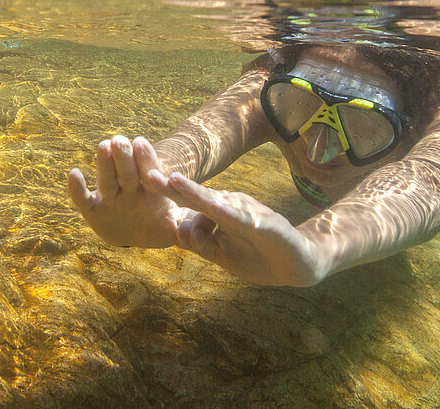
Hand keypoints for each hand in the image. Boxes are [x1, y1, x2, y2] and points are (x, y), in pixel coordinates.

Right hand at [67, 135, 190, 248]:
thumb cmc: (158, 225)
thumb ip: (184, 226)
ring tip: (102, 147)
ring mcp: (110, 197)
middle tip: (120, 140)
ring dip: (104, 164)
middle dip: (124, 157)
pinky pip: (83, 199)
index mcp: (149, 188)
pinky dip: (77, 188)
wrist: (136, 233)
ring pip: (107, 180)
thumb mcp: (173, 227)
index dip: (144, 159)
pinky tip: (73, 173)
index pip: (148, 171)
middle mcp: (128, 188)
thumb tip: (199, 228)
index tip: (141, 142)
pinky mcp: (94, 209)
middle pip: (126, 171)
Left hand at [144, 171, 326, 286]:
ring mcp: (249, 213)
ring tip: (174, 182)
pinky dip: (229, 213)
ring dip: (196, 192)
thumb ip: (198, 243)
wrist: (298, 264)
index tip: (141, 182)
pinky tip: (216, 207)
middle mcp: (232, 207)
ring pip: (218, 203)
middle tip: (148, 174)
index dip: (167, 192)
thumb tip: (175, 229)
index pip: (189, 202)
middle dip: (173, 186)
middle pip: (198, 196)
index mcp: (220, 213)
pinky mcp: (267, 225)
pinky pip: (245, 219)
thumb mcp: (220, 254)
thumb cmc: (257, 255)